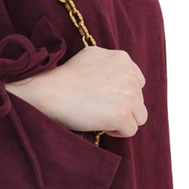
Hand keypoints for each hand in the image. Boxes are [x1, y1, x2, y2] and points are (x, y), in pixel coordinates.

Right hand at [6, 46, 146, 137]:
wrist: (48, 91)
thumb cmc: (61, 78)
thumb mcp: (90, 57)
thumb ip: (108, 64)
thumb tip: (114, 76)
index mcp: (122, 59)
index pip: (138, 82)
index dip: (123, 94)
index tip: (106, 100)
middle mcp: (129, 75)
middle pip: (139, 100)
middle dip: (122, 108)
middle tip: (99, 111)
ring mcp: (127, 95)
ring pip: (139, 116)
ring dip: (123, 120)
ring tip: (102, 120)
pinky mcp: (121, 113)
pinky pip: (130, 130)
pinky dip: (117, 132)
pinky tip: (100, 125)